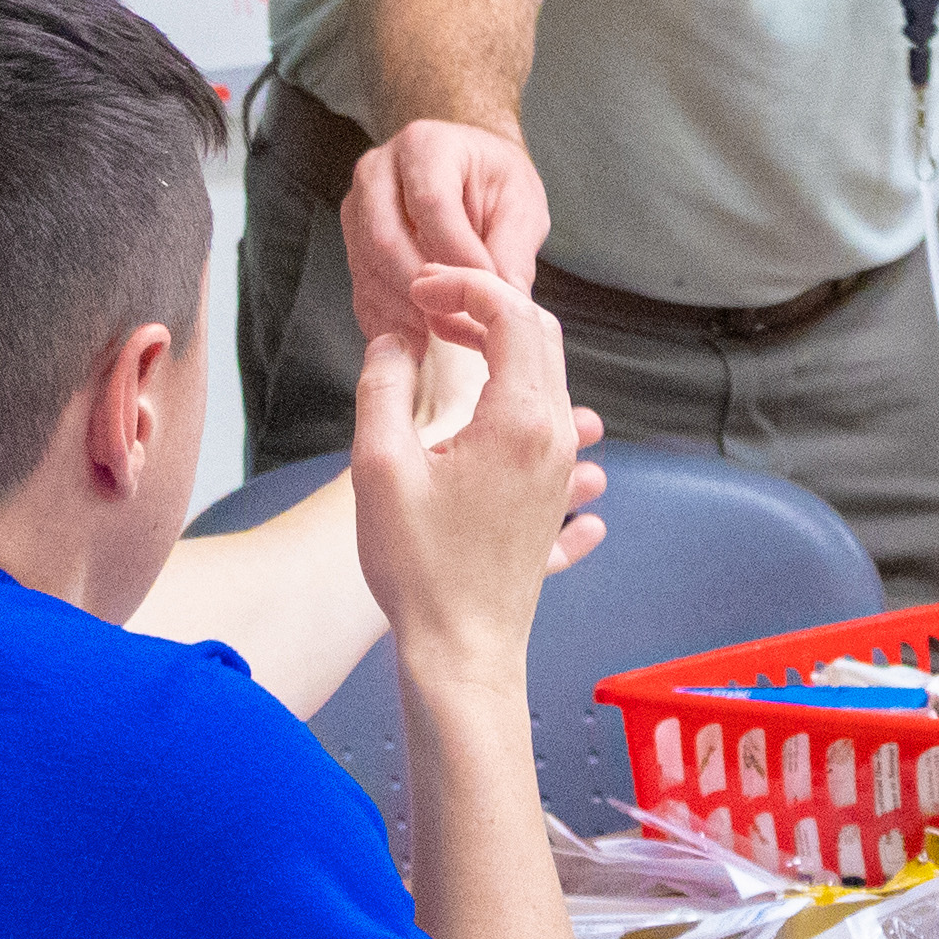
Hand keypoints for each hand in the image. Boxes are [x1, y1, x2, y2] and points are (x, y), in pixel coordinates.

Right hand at [342, 119, 550, 346]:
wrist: (467, 169)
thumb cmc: (493, 180)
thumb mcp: (520, 202)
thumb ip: (513, 249)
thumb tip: (507, 300)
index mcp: (425, 146)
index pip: (431, 203)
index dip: (457, 253)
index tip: (484, 289)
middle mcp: (379, 172)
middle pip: (385, 239)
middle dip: (422, 290)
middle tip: (458, 323)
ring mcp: (358, 207)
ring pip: (368, 268)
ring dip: (403, 311)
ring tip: (443, 337)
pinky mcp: (352, 242)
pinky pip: (361, 288)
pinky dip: (388, 321)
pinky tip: (417, 341)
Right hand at [353, 270, 604, 689]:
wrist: (461, 653)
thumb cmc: (418, 568)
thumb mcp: (379, 467)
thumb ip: (383, 387)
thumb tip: (395, 340)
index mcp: (519, 419)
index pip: (510, 312)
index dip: (464, 286)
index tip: (419, 292)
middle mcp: (554, 436)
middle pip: (539, 336)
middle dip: (486, 305)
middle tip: (430, 308)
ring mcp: (560, 469)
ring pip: (548, 378)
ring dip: (502, 348)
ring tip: (450, 344)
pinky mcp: (552, 496)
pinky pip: (555, 424)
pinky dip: (521, 391)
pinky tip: (491, 399)